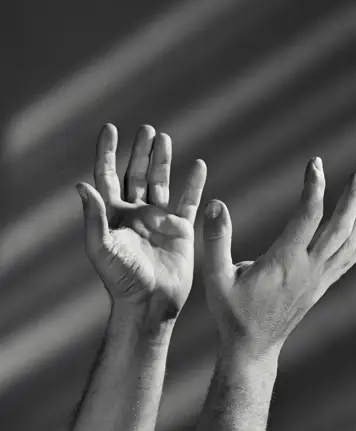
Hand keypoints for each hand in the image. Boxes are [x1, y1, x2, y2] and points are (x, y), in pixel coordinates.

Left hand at [76, 123, 206, 316]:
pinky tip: (198, 166)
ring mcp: (158, 220)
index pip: (108, 176)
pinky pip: (188, 201)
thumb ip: (94, 216)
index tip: (110, 129)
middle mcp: (135, 213)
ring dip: (162, 161)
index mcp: (113, 215)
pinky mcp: (180, 229)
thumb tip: (81, 184)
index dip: (108, 152)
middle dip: (140, 152)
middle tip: (146, 130)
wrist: (150, 302)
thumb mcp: (101, 248)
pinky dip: (194, 184)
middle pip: (136, 174)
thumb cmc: (121, 279)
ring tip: (164, 138)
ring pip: (160, 182)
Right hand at [202, 157, 355, 359]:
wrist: (253, 348)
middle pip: (339, 227)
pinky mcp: (320, 287)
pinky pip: (346, 263)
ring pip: (347, 243)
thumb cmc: (232, 313)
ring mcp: (317, 279)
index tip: (314, 164)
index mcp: (285, 262)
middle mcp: (308, 269)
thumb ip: (216, 240)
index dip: (314, 187)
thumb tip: (214, 204)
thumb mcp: (216, 278)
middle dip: (351, 197)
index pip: (308, 216)